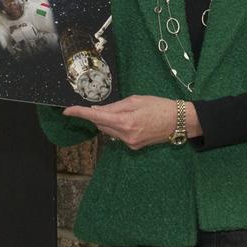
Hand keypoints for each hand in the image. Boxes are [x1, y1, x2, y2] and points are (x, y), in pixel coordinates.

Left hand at [63, 95, 198, 150]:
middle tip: (111, 106)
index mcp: (125, 121)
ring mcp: (130, 143)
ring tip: (128, 113)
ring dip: (110, 121)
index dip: (80, 114)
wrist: (178, 121)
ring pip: (109, 131)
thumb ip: (114, 107)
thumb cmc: (159, 105)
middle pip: (101, 125)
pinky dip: (119, 127)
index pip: (96, 118)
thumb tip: (96, 111)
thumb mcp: (135, 100)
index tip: (67, 111)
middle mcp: (125, 136)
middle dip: (100, 115)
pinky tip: (133, 121)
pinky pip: (119, 136)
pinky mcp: (134, 147)